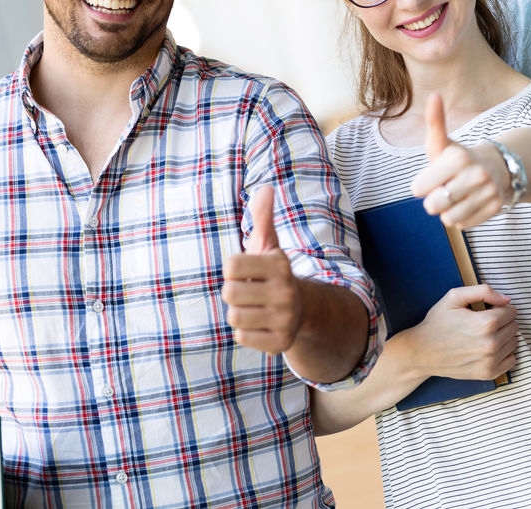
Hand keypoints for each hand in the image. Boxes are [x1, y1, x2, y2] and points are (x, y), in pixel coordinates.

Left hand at [222, 188, 302, 353]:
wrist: (301, 310)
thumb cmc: (273, 273)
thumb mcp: (268, 244)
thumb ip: (263, 217)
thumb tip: (266, 187)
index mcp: (281, 264)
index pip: (231, 265)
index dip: (233, 269)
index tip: (247, 270)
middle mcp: (287, 292)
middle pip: (229, 293)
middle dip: (234, 292)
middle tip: (251, 291)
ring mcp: (286, 319)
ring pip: (234, 316)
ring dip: (239, 312)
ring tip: (255, 307)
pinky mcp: (280, 342)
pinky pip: (241, 336)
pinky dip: (245, 331)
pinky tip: (260, 323)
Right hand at [398, 284, 518, 380]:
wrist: (421, 352)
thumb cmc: (437, 322)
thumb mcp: (455, 297)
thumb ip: (484, 291)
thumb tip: (507, 299)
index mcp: (485, 323)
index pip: (511, 311)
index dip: (499, 308)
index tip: (487, 310)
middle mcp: (491, 344)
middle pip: (514, 326)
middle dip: (503, 321)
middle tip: (483, 323)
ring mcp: (490, 361)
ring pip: (514, 342)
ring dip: (504, 337)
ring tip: (484, 335)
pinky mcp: (488, 374)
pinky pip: (511, 360)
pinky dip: (504, 353)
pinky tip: (488, 349)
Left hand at [411, 94, 511, 228]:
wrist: (499, 166)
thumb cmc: (460, 158)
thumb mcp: (444, 143)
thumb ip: (434, 122)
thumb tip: (434, 94)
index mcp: (457, 157)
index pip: (418, 189)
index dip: (421, 185)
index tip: (433, 176)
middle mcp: (475, 174)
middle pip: (432, 206)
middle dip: (435, 200)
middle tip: (446, 188)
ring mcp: (488, 192)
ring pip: (448, 219)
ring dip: (448, 211)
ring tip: (458, 196)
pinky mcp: (495, 207)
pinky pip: (463, 225)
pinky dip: (463, 217)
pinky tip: (470, 202)